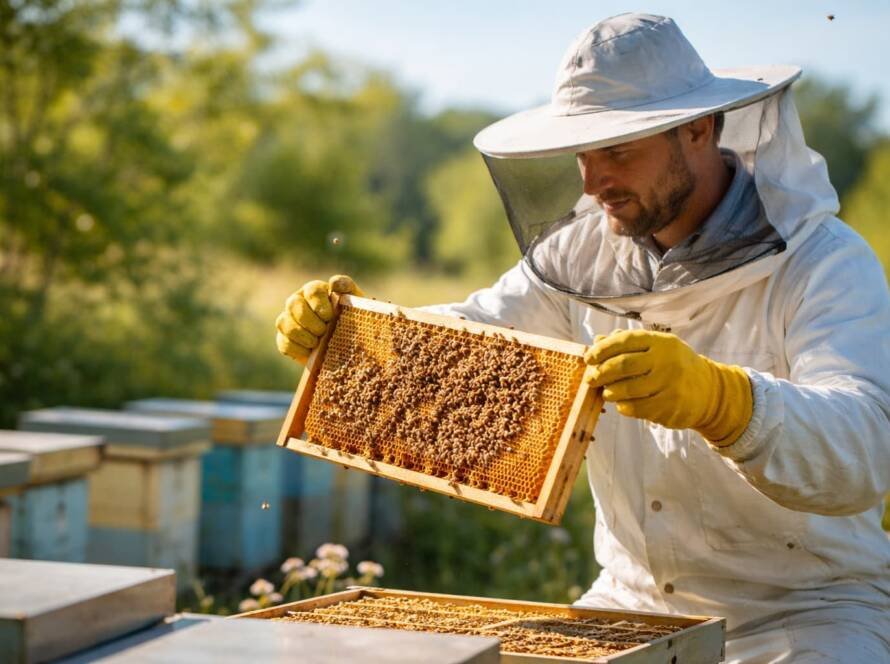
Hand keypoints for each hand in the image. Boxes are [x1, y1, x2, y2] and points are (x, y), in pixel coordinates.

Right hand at [275, 275, 362, 364]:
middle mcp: (298, 301)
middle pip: (293, 304)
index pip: (312, 291)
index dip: (320, 305)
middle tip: (322, 331)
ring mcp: (289, 319)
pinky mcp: (285, 338)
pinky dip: (297, 349)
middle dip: (309, 320)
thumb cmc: (351, 318)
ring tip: (316, 343)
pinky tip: (309, 352)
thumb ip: (346, 287)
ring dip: (301, 335)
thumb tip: (334, 284)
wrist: (346, 343)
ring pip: (283, 323)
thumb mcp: (354, 301)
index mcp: (315, 290)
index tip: (330, 317)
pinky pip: (283, 342)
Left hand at [584, 329, 752, 445]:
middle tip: (590, 379)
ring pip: (628, 390)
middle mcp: (666, 361)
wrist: (709, 391)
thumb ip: (628, 344)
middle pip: (623, 365)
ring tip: (607, 393)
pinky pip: (637, 408)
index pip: (625, 341)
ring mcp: (670, 385)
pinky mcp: (671, 407)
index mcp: (661, 342)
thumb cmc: (674, 365)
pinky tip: (622, 405)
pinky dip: (624, 407)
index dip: (602, 349)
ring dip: (611, 392)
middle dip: (601, 373)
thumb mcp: (657, 348)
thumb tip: (597, 342)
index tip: (588, 358)